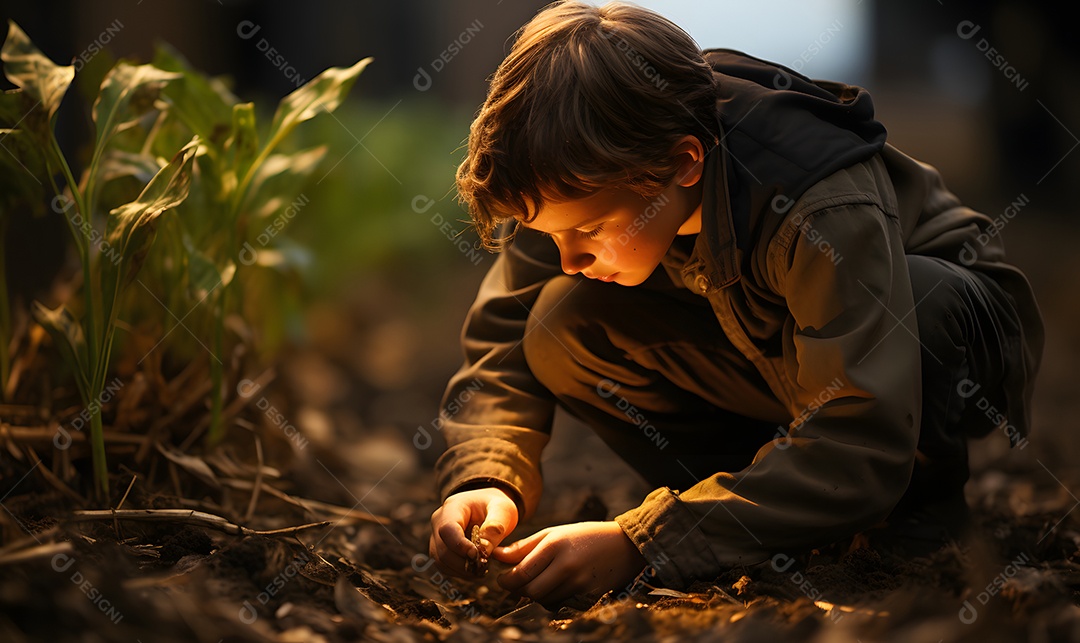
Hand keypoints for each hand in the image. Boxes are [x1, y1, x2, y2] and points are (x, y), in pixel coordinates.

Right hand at [429, 487, 518, 576]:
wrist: (487, 506)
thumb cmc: (494, 505)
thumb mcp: (503, 508)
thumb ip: (496, 525)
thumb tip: (485, 548)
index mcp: (453, 507)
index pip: (447, 529)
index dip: (460, 546)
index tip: (478, 555)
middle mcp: (439, 522)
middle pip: (442, 549)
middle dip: (464, 563)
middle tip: (484, 567)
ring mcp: (437, 537)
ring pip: (441, 562)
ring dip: (462, 570)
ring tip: (482, 569)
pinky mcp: (440, 550)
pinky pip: (444, 567)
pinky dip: (459, 572)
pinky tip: (475, 570)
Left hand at [491, 521, 647, 607]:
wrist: (624, 546)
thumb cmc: (584, 536)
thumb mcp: (553, 534)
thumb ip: (524, 547)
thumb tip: (497, 556)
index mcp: (555, 544)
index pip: (521, 572)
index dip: (506, 580)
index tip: (501, 578)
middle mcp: (566, 565)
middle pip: (530, 591)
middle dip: (517, 590)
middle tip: (513, 584)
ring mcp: (578, 582)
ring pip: (543, 600)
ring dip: (533, 595)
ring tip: (536, 581)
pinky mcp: (587, 595)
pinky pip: (559, 603)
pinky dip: (550, 599)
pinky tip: (553, 586)